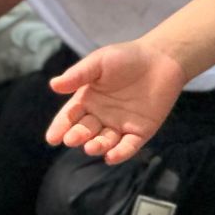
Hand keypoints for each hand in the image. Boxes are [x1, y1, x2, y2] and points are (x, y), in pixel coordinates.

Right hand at [45, 41, 187, 164]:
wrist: (162, 58)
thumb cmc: (126, 57)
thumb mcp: (98, 62)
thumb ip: (78, 75)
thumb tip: (53, 85)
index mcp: (87, 100)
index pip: (69, 117)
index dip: (60, 128)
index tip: (52, 139)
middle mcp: (100, 116)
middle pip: (85, 131)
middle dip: (77, 137)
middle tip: (72, 139)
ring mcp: (120, 125)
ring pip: (105, 141)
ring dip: (97, 146)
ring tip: (91, 147)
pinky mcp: (141, 131)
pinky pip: (129, 146)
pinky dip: (120, 153)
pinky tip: (111, 157)